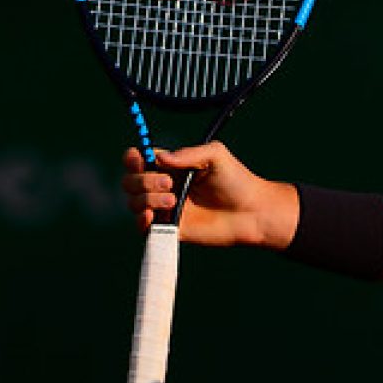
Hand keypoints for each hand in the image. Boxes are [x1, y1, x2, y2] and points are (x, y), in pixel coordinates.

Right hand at [121, 141, 296, 246]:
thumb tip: (159, 159)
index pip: (139, 160)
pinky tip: (153, 216)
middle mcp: (164, 186)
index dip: (133, 159)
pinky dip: (142, 221)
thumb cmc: (237, 181)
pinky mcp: (170, 229)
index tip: (140, 161)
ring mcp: (165, 208)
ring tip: (172, 200)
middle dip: (143, 181)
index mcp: (172, 166)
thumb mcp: (216, 155)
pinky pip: (143, 227)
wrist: (252, 212)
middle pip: (130, 181)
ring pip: (134, 202)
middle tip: (169, 183)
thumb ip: (189, 153)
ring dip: (146, 199)